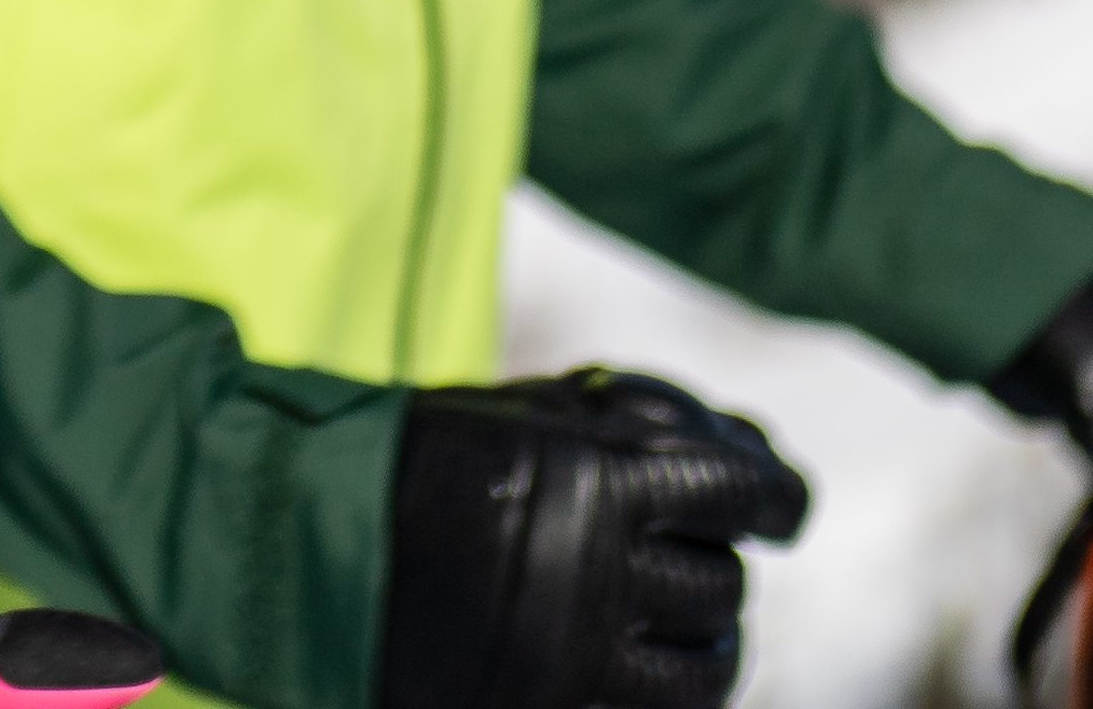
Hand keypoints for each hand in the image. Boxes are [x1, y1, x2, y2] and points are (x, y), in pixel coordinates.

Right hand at [376, 371, 810, 708]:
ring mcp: (572, 657)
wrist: (311, 539)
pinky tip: (651, 678)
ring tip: (682, 633)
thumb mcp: (534, 412)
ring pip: (705, 670)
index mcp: (596, 480)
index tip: (781, 510)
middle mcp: (596, 571)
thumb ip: (642, 425)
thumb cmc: (425, 457)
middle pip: (722, 585)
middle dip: (717, 572)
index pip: (742, 493)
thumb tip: (759, 447)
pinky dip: (667, 698)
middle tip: (687, 565)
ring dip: (706, 648)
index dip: (777, 500)